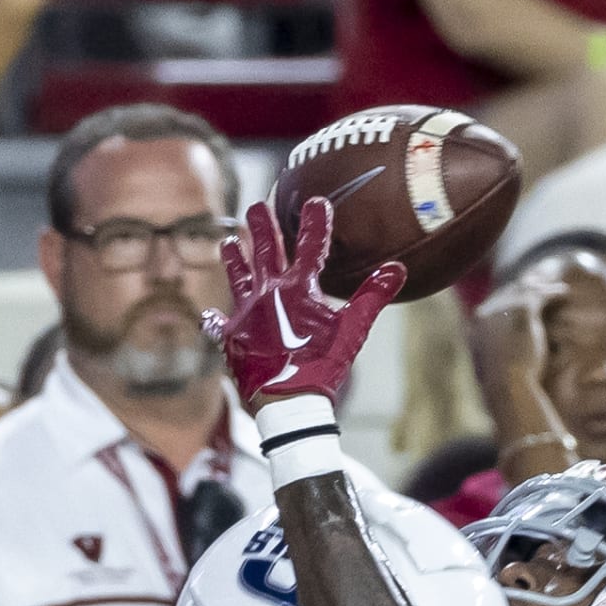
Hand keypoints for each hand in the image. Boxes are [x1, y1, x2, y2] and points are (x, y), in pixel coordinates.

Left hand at [205, 198, 404, 411]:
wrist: (287, 402)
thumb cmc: (321, 366)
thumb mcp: (352, 331)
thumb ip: (371, 297)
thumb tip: (396, 269)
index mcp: (298, 288)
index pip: (311, 246)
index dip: (315, 222)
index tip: (315, 202)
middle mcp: (267, 293)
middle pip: (264, 251)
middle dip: (261, 225)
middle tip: (257, 206)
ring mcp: (246, 313)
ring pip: (237, 277)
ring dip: (233, 258)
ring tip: (227, 240)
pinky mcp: (232, 337)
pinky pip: (219, 324)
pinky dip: (215, 320)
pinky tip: (209, 314)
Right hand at [471, 273, 553, 409]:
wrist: (509, 387)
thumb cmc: (504, 387)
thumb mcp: (495, 371)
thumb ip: (496, 359)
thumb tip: (498, 365)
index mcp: (477, 326)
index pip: (494, 305)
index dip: (510, 301)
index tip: (524, 302)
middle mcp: (487, 313)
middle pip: (508, 292)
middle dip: (524, 289)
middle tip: (541, 288)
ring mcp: (503, 308)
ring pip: (524, 289)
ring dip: (540, 287)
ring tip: (556, 289)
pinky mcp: (522, 309)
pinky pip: (539, 294)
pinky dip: (552, 292)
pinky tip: (564, 292)